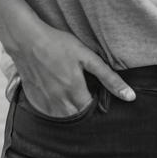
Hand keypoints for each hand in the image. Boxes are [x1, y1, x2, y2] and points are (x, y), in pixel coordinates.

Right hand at [10, 25, 134, 117]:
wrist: (26, 39)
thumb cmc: (58, 44)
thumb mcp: (87, 57)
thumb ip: (108, 77)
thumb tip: (130, 96)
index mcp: (75, 91)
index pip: (91, 111)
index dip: (96, 104)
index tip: (95, 92)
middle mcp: (59, 101)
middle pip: (77, 117)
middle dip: (83, 109)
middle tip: (83, 93)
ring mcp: (44, 102)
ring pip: (62, 118)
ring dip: (69, 111)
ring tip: (70, 94)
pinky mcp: (34, 99)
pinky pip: (47, 113)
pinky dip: (54, 109)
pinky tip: (55, 95)